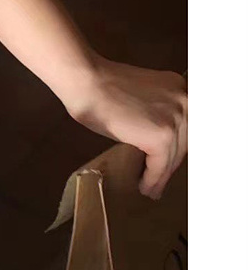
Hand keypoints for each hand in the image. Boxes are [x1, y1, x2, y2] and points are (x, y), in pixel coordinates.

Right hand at [62, 59, 187, 199]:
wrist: (85, 81)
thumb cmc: (99, 85)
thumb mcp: (138, 95)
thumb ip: (154, 109)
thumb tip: (156, 138)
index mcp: (177, 86)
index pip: (183, 126)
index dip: (174, 147)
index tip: (166, 161)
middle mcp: (184, 101)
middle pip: (183, 143)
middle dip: (170, 163)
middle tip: (158, 178)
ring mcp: (175, 119)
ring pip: (173, 158)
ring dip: (161, 176)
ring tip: (151, 187)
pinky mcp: (162, 137)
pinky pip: (160, 167)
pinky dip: (152, 180)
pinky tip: (144, 187)